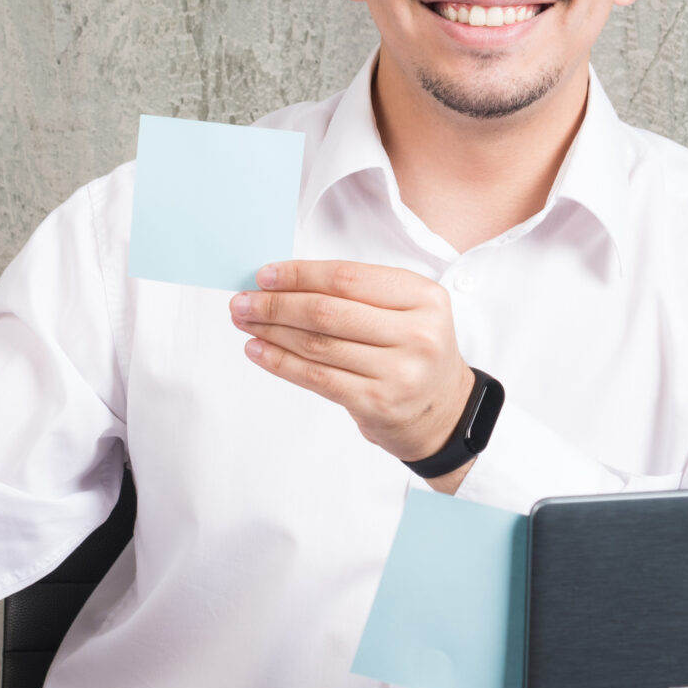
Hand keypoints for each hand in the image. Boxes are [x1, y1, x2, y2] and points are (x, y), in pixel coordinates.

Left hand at [230, 260, 478, 487]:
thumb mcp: (405, 310)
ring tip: (245, 321)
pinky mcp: (377, 403)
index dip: (300, 275)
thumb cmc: (412, 351)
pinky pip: (317, 378)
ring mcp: (398, 372)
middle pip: (328, 312)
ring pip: (318, 345)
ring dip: (272, 331)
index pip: (347, 278)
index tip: (265, 276)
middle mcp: (416, 334)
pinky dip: (280, 362)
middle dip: (276, 304)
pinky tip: (258, 350)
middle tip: (243, 301)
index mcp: (423, 298)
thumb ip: (356, 293)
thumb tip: (282, 284)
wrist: (444, 411)